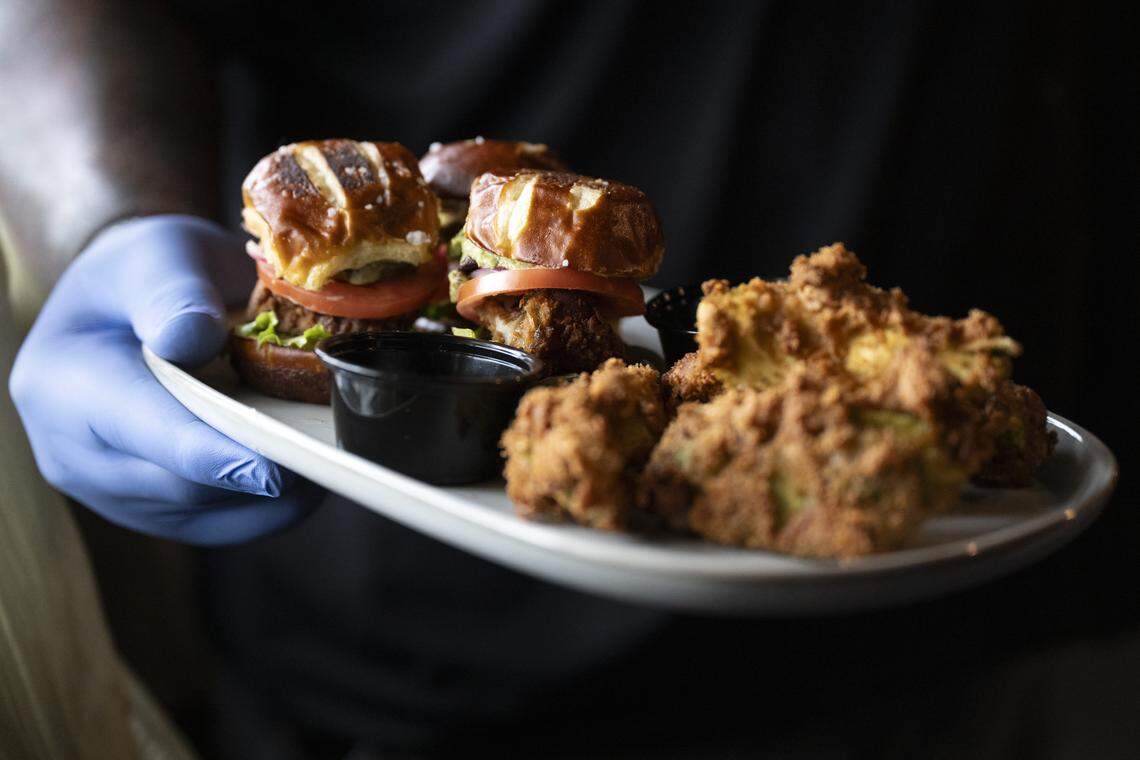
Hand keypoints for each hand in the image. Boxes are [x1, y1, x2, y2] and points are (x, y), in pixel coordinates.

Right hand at [9, 215, 318, 543]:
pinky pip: (224, 524)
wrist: (130, 304)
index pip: (143, 429)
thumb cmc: (148, 270)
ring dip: (276, 496)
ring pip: (210, 516)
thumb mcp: (158, 255)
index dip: (211, 453)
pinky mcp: (159, 512)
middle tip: (336, 458)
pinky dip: (274, 504)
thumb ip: (171, 292)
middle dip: (261, 473)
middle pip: (181, 486)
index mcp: (65, 386)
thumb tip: (191, 339)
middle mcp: (77, 455)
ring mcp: (117, 492)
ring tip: (332, 455)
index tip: (273, 469)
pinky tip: (312, 467)